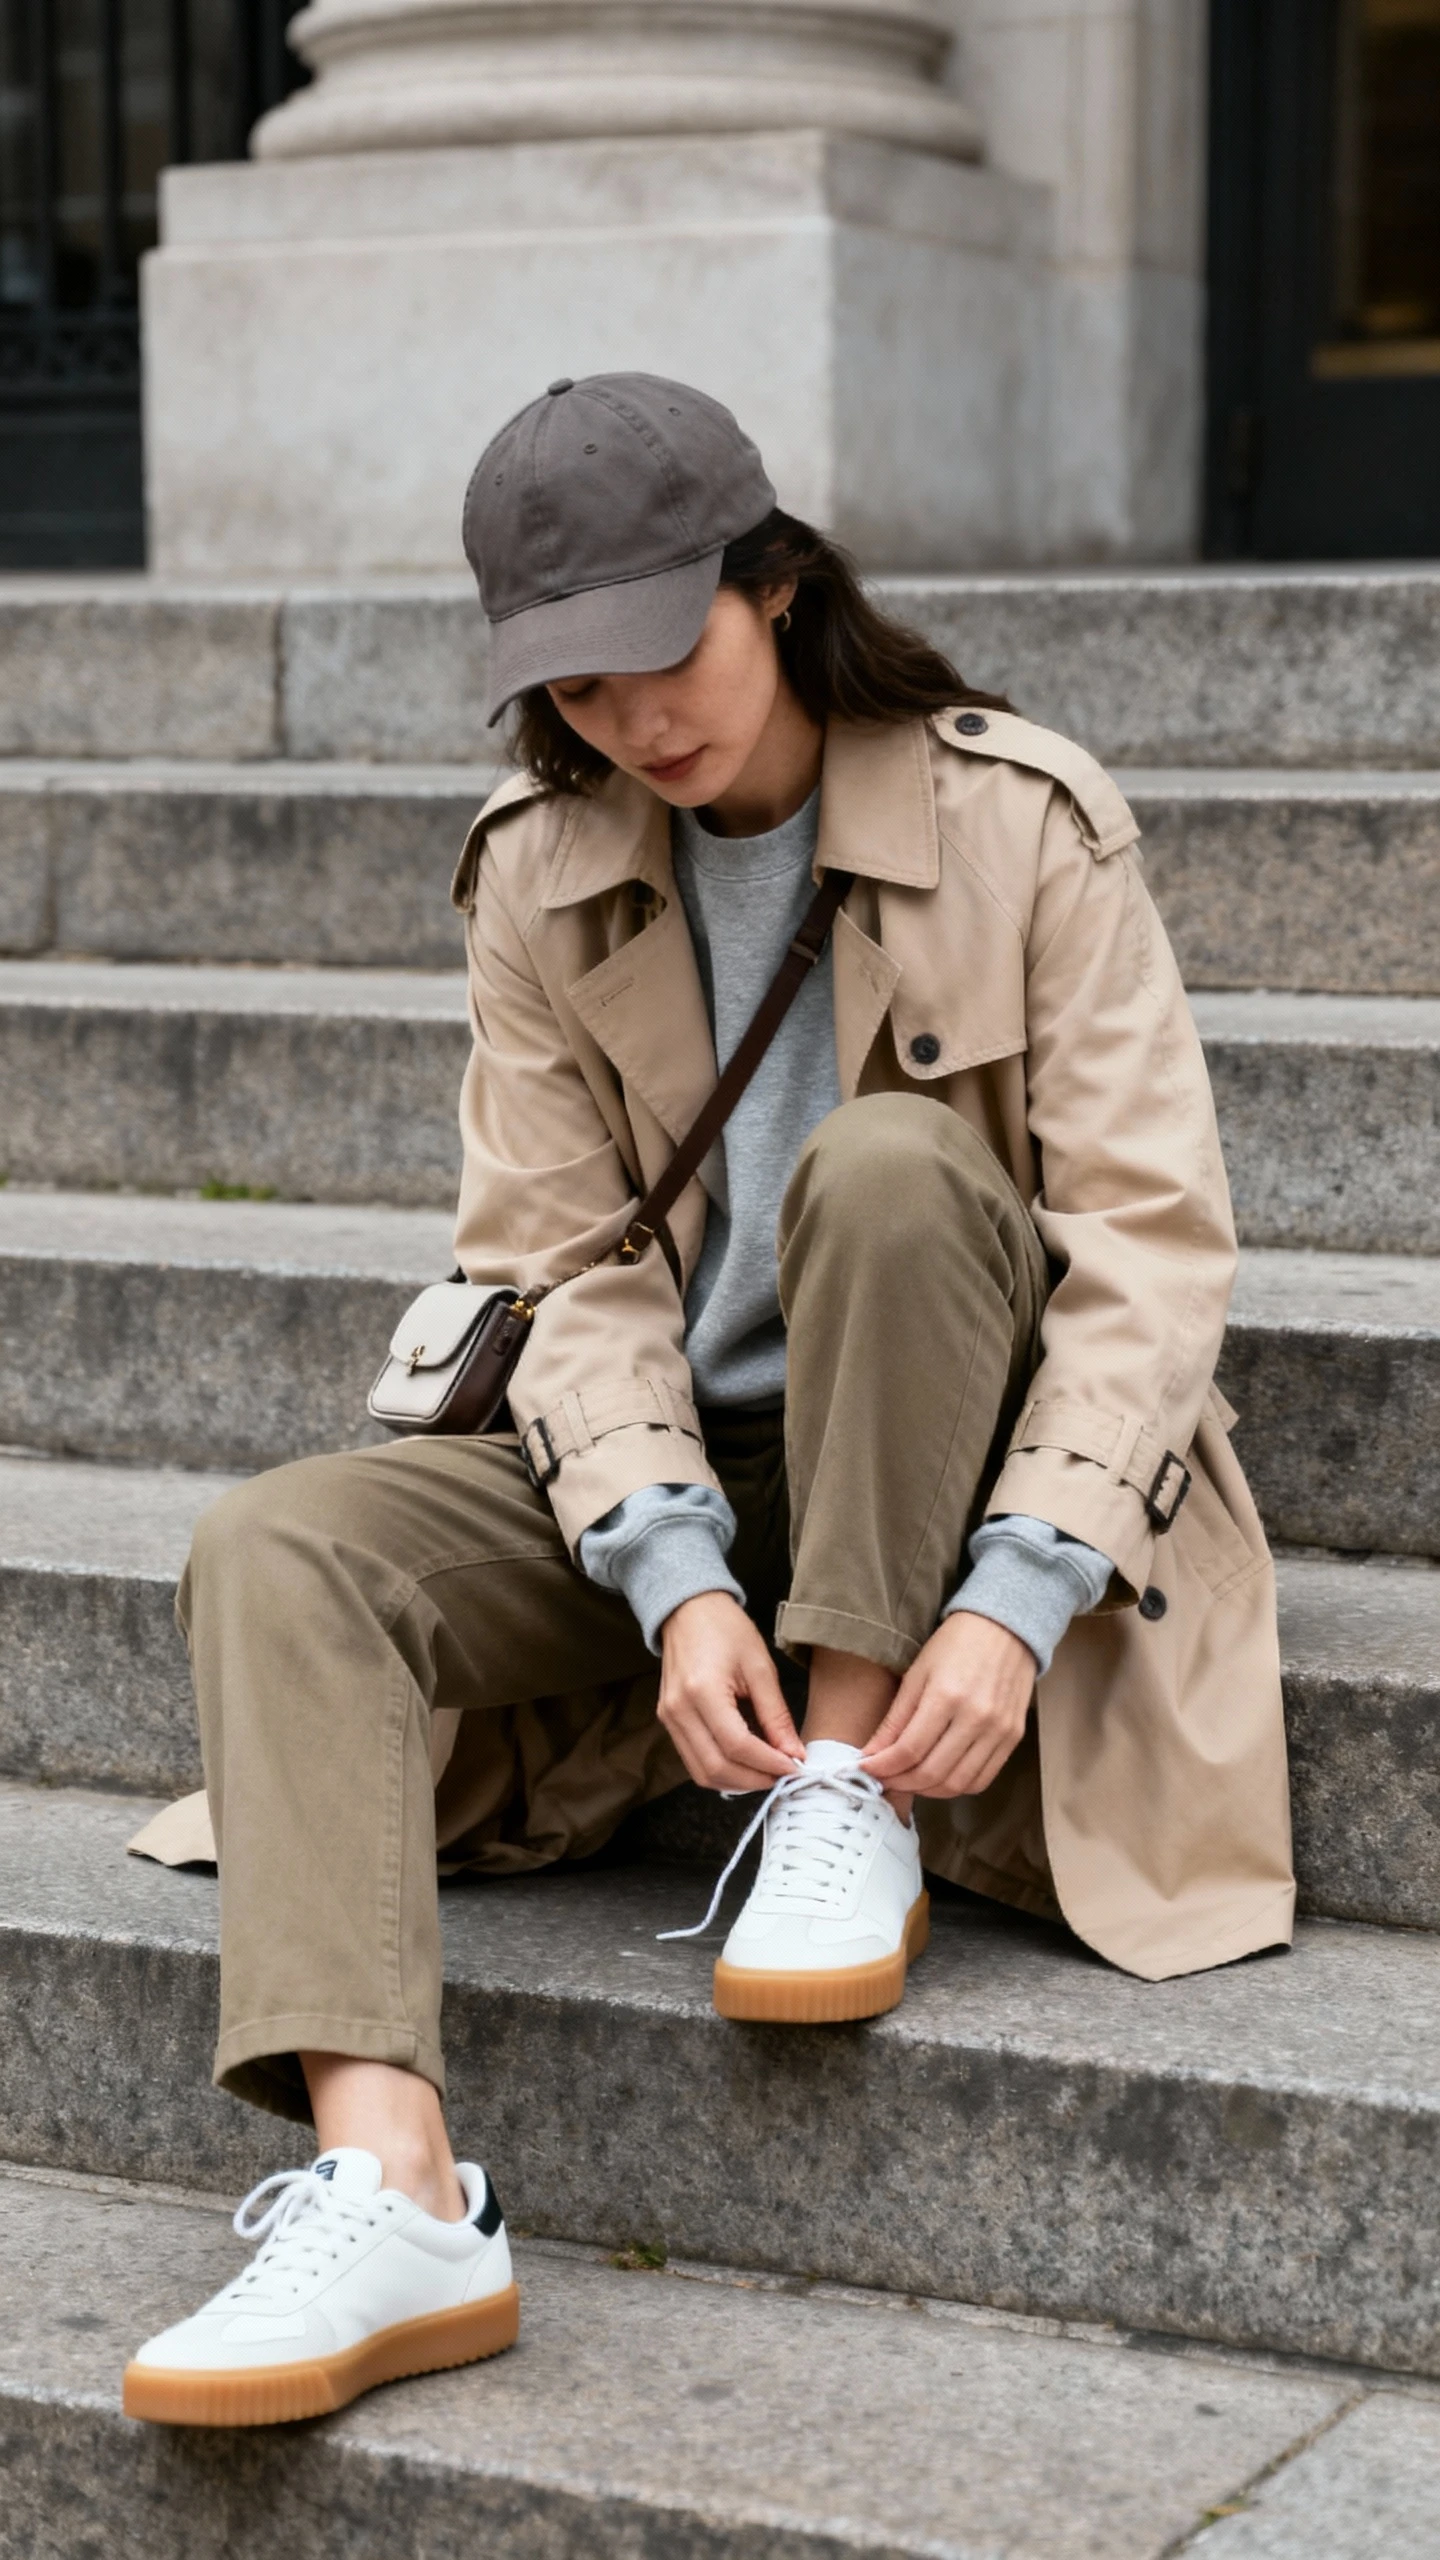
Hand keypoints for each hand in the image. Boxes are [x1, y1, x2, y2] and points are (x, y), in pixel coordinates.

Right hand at [658, 1592, 803, 1792]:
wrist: (689, 1610)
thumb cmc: (726, 1629)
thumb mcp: (760, 1667)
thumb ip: (776, 1715)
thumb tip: (794, 1753)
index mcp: (702, 1692)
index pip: (737, 1746)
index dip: (768, 1763)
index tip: (795, 1766)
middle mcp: (679, 1711)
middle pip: (716, 1768)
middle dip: (754, 1780)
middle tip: (784, 1774)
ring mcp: (669, 1718)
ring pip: (701, 1772)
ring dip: (737, 1781)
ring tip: (767, 1771)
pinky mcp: (669, 1721)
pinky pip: (693, 1760)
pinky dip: (721, 1769)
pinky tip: (745, 1761)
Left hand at [860, 1612, 1034, 1798]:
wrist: (1005, 1628)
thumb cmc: (956, 1645)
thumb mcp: (917, 1673)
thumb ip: (895, 1719)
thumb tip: (872, 1754)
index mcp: (947, 1696)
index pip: (909, 1750)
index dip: (883, 1767)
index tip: (865, 1768)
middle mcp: (977, 1718)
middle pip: (932, 1773)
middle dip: (900, 1782)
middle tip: (883, 1779)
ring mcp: (999, 1731)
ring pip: (957, 1784)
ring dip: (927, 1790)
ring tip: (907, 1780)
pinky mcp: (1014, 1738)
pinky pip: (982, 1779)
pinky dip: (956, 1787)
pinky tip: (938, 1778)